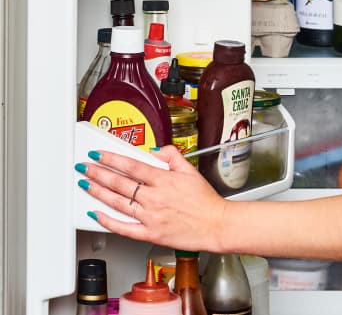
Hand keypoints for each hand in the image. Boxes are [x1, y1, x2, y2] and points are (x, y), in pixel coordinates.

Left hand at [78, 145, 229, 251]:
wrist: (214, 224)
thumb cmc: (204, 200)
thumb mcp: (190, 170)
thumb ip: (172, 155)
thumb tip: (154, 151)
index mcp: (164, 179)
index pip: (131, 166)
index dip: (112, 159)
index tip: (99, 154)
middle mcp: (154, 197)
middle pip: (120, 183)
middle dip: (99, 173)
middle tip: (85, 167)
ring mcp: (150, 216)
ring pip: (118, 202)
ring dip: (99, 192)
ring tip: (86, 184)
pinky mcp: (150, 234)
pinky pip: (124, 228)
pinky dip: (108, 221)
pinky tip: (96, 214)